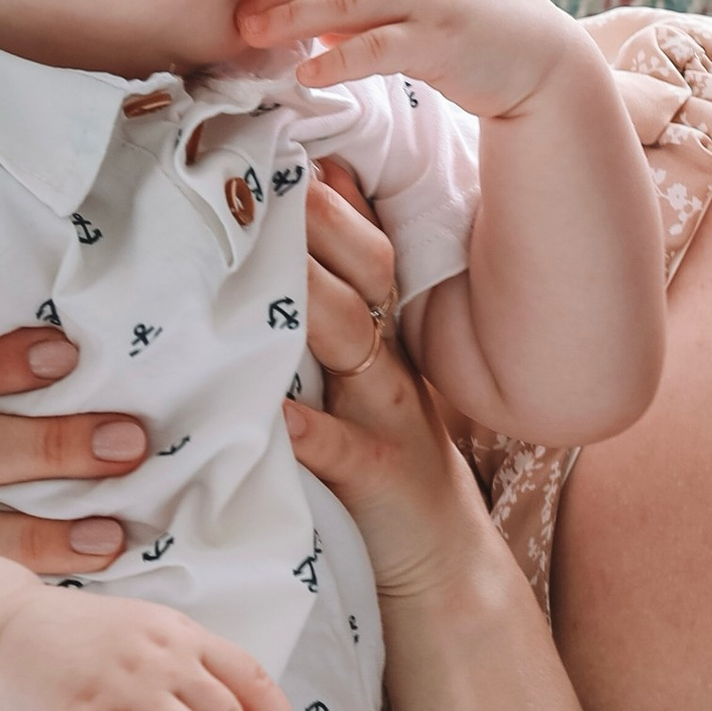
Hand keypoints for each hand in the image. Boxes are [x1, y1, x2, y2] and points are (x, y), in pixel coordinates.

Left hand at [245, 0, 587, 122]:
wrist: (546, 60)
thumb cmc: (483, 31)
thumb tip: (315, 17)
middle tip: (240, 16)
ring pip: (340, 2)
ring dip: (290, 20)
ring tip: (255, 38)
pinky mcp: (438, 39)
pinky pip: (373, 48)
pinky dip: (334, 59)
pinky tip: (308, 74)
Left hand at [288, 165, 505, 611]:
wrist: (442, 563)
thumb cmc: (383, 460)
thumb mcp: (364, 377)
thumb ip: (341, 309)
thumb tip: (318, 228)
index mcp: (383, 336)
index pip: (367, 249)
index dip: (334, 199)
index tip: (289, 147)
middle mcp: (389, 364)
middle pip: (365, 277)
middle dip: (323, 225)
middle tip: (274, 174)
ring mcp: (388, 417)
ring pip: (354, 344)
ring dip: (311, 301)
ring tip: (269, 266)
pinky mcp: (378, 475)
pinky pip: (343, 447)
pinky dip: (314, 429)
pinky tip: (281, 415)